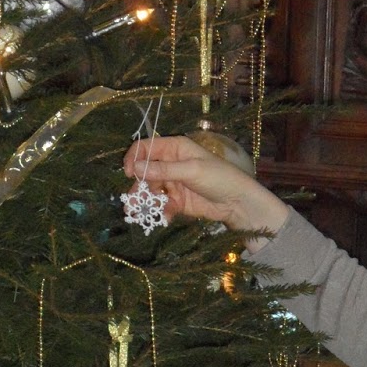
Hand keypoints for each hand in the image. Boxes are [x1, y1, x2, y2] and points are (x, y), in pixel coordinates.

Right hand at [121, 135, 288, 237]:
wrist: (238, 203)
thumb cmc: (219, 178)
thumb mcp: (191, 170)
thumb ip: (163, 170)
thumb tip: (135, 167)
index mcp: (175, 148)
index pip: (146, 148)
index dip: (134, 158)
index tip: (128, 172)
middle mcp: (171, 163)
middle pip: (145, 172)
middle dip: (138, 186)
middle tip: (132, 201)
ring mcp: (174, 183)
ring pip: (151, 191)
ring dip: (144, 202)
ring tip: (136, 214)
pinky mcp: (177, 201)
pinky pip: (162, 205)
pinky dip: (161, 212)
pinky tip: (164, 219)